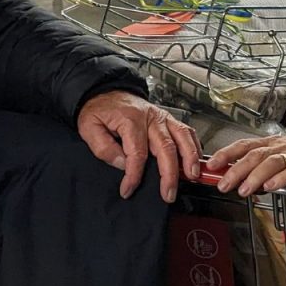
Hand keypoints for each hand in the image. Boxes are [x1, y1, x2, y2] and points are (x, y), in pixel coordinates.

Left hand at [76, 90, 200, 202]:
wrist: (104, 91)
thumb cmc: (99, 110)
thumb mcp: (89, 127)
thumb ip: (104, 148)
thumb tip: (123, 164)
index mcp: (130, 120)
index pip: (137, 154)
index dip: (134, 176)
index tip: (128, 190)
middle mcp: (150, 117)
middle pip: (166, 147)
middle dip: (169, 174)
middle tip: (168, 193)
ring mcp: (161, 117)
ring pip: (182, 137)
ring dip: (189, 158)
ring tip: (192, 176)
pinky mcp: (167, 118)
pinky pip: (186, 131)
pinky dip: (193, 145)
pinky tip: (195, 160)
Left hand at [206, 130, 285, 196]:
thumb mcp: (284, 155)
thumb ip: (264, 165)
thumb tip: (241, 177)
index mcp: (272, 143)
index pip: (244, 145)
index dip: (226, 153)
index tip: (211, 164)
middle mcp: (280, 146)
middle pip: (253, 155)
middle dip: (235, 169)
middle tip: (223, 183)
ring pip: (270, 162)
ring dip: (255, 176)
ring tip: (244, 190)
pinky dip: (281, 178)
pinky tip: (271, 187)